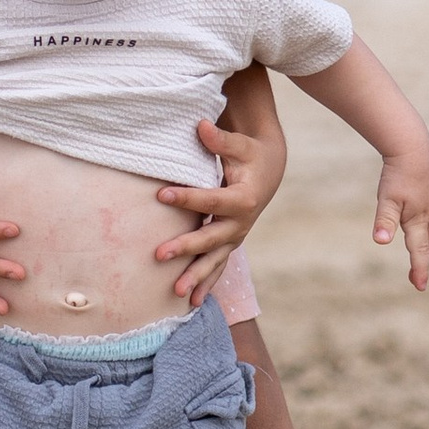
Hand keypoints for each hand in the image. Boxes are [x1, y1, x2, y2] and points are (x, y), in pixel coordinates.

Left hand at [155, 114, 285, 307]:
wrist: (269, 171)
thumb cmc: (250, 154)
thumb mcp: (240, 145)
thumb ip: (220, 140)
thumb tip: (200, 125)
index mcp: (244, 198)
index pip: (212, 199)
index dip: (187, 197)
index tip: (161, 194)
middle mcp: (242, 223)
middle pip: (211, 238)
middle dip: (186, 247)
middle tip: (159, 254)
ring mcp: (236, 237)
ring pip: (215, 260)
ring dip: (196, 277)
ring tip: (176, 292)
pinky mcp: (230, 243)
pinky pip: (218, 267)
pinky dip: (206, 284)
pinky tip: (192, 303)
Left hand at [372, 134, 428, 291]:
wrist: (412, 147)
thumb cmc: (398, 174)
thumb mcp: (386, 198)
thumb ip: (384, 221)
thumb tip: (381, 241)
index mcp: (419, 220)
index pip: (420, 252)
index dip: (420, 270)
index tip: (420, 287)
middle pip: (428, 245)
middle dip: (423, 262)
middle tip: (416, 280)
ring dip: (427, 248)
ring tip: (421, 259)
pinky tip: (424, 231)